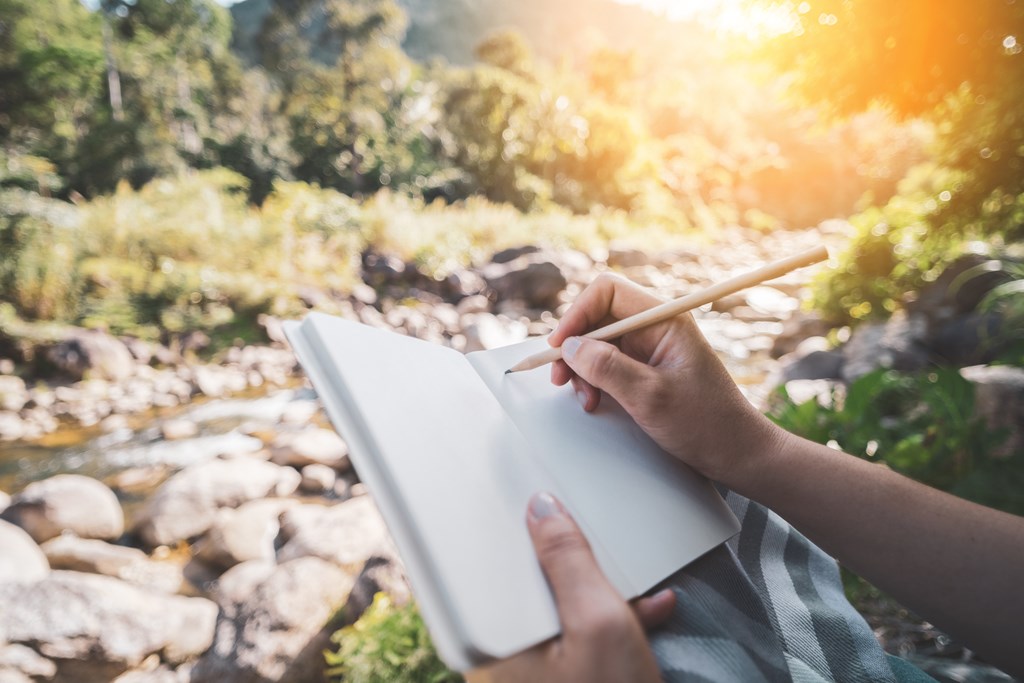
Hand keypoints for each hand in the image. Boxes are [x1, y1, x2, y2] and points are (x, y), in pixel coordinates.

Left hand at [468, 493, 673, 682]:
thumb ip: (569, 561)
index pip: (488, 576)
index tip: (527, 510)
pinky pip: (585, 640)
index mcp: (495, 652)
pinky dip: (616, 624)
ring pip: (564, 615)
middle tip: (591, 547)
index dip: (512, 542)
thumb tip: (542, 509)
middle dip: (573, 570)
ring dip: (604, 595)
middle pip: (530, 593)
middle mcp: (508, 668)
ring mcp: (540, 679)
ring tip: (638, 586)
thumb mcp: (600, 622)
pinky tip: (652, 612)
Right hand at [548, 273, 782, 486]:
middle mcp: (655, 328)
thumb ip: (607, 368)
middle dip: (575, 347)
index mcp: (664, 320)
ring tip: (584, 399)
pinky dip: (593, 380)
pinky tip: (594, 401)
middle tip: (560, 378)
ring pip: (597, 343)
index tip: (560, 346)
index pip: (608, 292)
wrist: (736, 453)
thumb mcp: (650, 397)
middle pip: (598, 318)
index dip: (578, 314)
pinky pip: (607, 364)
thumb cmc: (705, 424)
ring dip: (581, 368)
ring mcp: (650, 349)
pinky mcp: (645, 370)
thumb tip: (569, 348)